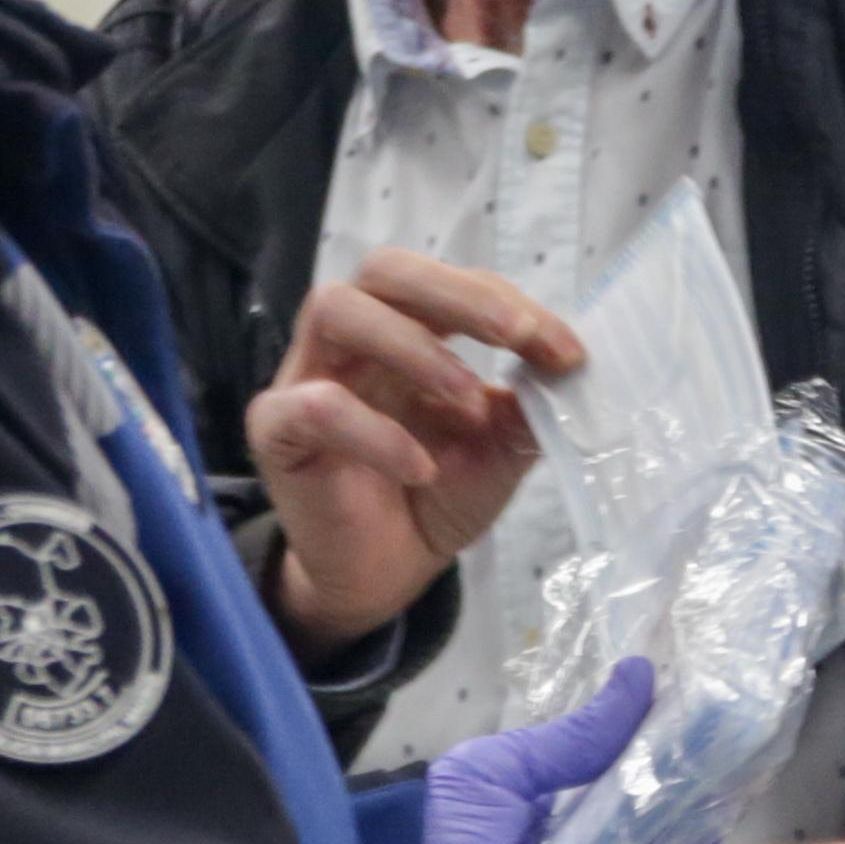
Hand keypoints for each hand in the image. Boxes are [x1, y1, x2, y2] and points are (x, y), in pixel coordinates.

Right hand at [252, 251, 574, 659]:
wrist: (387, 573)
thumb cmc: (436, 495)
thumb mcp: (499, 449)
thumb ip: (529, 407)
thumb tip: (567, 369)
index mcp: (405, 329)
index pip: (451, 285)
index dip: (509, 305)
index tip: (567, 352)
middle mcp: (351, 339)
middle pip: (384, 270)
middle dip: (459, 294)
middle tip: (518, 334)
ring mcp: (306, 377)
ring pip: (334, 309)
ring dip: (412, 347)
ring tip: (470, 400)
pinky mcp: (276, 431)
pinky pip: (313, 406)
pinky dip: (374, 432)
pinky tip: (419, 468)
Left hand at [418, 658, 707, 843]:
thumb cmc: (443, 841)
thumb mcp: (501, 772)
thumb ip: (574, 735)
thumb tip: (639, 676)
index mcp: (561, 816)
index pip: (633, 786)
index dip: (668, 758)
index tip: (704, 725)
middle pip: (664, 831)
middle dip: (694, 799)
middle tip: (725, 766)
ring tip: (709, 808)